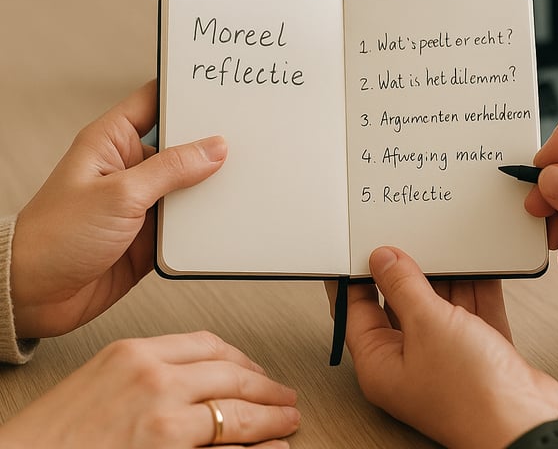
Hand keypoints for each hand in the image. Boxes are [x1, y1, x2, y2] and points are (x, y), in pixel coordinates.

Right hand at [0, 331, 298, 447]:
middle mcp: (152, 375)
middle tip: (283, 396)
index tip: (254, 370)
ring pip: (235, 408)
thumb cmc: (48, 437)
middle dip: (265, 385)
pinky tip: (270, 448)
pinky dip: (254, 447)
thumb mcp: (98, 383)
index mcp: (134, 351)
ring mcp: (160, 413)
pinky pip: (224, 446)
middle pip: (230, 372)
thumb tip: (194, 383)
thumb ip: (146, 375)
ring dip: (270, 415)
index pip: (207, 343)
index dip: (241, 358)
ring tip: (286, 420)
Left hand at [10, 81, 226, 337]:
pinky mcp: (151, 233)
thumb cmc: (54, 237)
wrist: (34, 295)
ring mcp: (142, 201)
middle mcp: (130, 167)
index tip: (220, 89)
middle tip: (244, 138)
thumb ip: (171, 169)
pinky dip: (205, 221)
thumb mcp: (120, 194)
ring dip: (209, 187)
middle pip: (181, 144)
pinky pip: (188, 221)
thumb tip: (213, 148)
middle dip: (209, 143)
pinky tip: (222, 218)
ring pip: (189, 184)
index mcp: (112, 141)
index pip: (155, 101)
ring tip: (240, 180)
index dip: (186, 92)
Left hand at [341, 246, 557, 448]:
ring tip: (444, 244)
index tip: (362, 246)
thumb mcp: (427, 324)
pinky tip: (476, 263)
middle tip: (408, 238)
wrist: (529, 424)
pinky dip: (475, 287)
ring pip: (439, 304)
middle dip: (407, 271)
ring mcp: (446, 357)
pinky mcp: (480, 352)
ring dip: (445, 276)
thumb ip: (403, 285)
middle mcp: (411, 361)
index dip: (357, 275)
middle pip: (399, 304)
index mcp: (381, 363)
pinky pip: (471, 310)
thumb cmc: (472, 396)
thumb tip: (383, 260)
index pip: (357, 310)